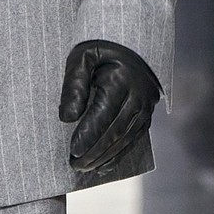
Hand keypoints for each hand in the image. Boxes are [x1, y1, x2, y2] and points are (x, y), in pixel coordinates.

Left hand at [58, 41, 160, 173]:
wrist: (132, 46)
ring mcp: (145, 107)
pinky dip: (118, 156)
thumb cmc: (100, 51)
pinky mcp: (147, 116)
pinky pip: (133, 140)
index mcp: (120, 79)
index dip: (88, 135)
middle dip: (94, 152)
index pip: (103, 114)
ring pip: (125, 139)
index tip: (72, 150)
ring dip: (104, 157)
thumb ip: (73, 85)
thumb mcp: (82, 58)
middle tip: (75, 165)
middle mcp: (137, 96)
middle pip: (115, 132)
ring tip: (84, 168)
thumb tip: (67, 118)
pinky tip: (103, 166)